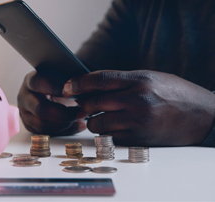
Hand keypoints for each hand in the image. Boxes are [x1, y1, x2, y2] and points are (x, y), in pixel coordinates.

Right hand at [17, 71, 85, 135]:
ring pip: (42, 125)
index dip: (54, 88)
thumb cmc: (60, 84)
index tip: (71, 93)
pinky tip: (78, 125)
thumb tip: (82, 81)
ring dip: (65, 125)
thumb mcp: (62, 77)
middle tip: (81, 112)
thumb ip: (68, 79)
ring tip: (81, 120)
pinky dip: (64, 131)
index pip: (38, 83)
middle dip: (63, 113)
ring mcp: (25, 114)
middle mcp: (24, 97)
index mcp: (30, 80)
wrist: (52, 94)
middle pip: (39, 109)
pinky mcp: (31, 127)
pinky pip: (47, 134)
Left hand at [62, 70, 214, 145]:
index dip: (78, 83)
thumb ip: (122, 81)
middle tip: (82, 104)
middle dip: (83, 104)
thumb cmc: (175, 93)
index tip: (67, 87)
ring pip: (97, 124)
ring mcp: (137, 121)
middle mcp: (136, 100)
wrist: (202, 116)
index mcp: (138, 80)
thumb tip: (93, 85)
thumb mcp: (149, 77)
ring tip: (99, 117)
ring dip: (93, 121)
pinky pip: (111, 138)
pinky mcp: (139, 139)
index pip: (99, 80)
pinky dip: (107, 134)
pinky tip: (113, 128)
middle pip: (93, 103)